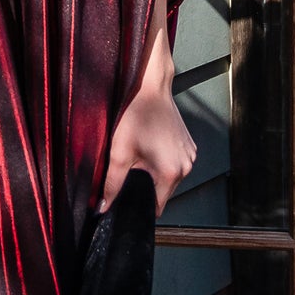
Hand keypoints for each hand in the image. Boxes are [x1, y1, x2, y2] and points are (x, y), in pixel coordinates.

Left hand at [101, 84, 196, 213]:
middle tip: (132, 167)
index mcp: (171, 172)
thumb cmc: (136, 115)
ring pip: (169, 177)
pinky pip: (175, 163)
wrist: (149, 89)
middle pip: (164, 191)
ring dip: (155, 172)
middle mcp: (186, 165)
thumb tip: (104, 206)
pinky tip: (151, 146)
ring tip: (142, 153)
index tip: (129, 199)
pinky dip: (163, 160)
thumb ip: (112, 184)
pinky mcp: (189, 145)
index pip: (157, 206)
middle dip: (147, 185)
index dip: (140, 205)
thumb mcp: (119, 154)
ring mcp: (190, 155)